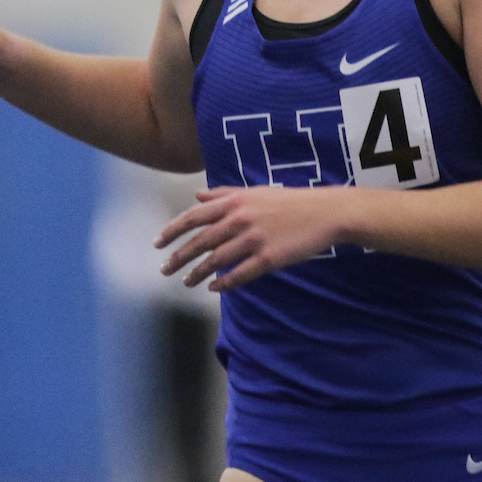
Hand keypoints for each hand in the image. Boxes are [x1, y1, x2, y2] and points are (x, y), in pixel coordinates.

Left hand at [154, 185, 345, 291]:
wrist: (324, 213)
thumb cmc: (289, 201)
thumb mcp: (254, 192)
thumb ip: (223, 194)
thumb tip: (197, 195)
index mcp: (235, 201)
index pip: (194, 216)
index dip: (173, 230)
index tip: (158, 243)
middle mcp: (240, 219)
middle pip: (200, 241)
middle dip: (178, 257)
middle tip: (164, 270)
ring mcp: (254, 240)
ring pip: (216, 260)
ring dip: (197, 273)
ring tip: (186, 282)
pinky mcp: (268, 258)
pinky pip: (240, 275)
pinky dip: (224, 284)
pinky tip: (214, 289)